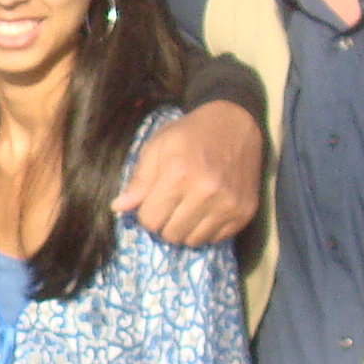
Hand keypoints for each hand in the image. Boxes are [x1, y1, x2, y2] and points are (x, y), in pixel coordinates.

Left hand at [114, 98, 261, 246]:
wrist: (236, 123)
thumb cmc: (190, 134)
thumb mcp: (157, 147)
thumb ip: (139, 180)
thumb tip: (118, 208)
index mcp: (178, 175)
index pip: (150, 220)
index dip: (147, 212)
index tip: (154, 199)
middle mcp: (206, 193)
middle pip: (171, 235)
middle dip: (165, 222)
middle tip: (172, 203)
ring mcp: (228, 204)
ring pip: (193, 241)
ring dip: (185, 228)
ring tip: (189, 206)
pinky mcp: (245, 212)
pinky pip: (216, 239)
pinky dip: (207, 229)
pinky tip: (208, 209)